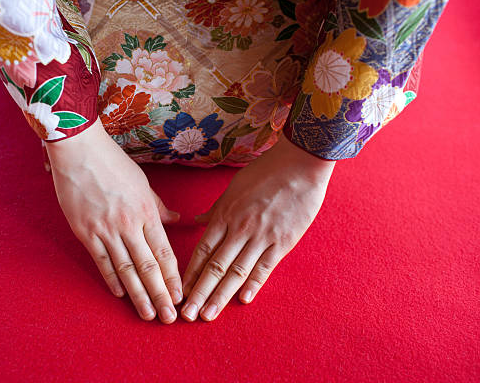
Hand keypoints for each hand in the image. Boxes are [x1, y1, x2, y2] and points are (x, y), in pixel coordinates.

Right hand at [46, 119, 182, 323]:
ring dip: (138, 295)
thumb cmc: (113, 164)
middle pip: (148, 267)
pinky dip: (111, 279)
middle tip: (169, 317)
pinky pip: (101, 261)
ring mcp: (106, 230)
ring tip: (148, 314)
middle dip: (160, 294)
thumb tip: (176, 219)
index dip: (173, 277)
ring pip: (126, 269)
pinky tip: (120, 295)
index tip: (180, 296)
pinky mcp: (85, 232)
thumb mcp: (143, 183)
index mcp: (146, 212)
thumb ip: (158, 206)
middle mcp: (129, 225)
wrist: (79, 151)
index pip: (164, 252)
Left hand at [181, 134, 334, 321]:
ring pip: (237, 272)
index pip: (203, 250)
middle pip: (215, 267)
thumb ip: (216, 208)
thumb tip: (197, 220)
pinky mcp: (283, 242)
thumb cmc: (266, 172)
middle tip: (187, 315)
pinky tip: (243, 300)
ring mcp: (261, 237)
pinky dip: (253, 284)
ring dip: (220, 295)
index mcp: (225, 215)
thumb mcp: (234, 186)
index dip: (190, 273)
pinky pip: (265, 267)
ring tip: (208, 314)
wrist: (299, 165)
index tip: (180, 291)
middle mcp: (239, 229)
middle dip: (199, 292)